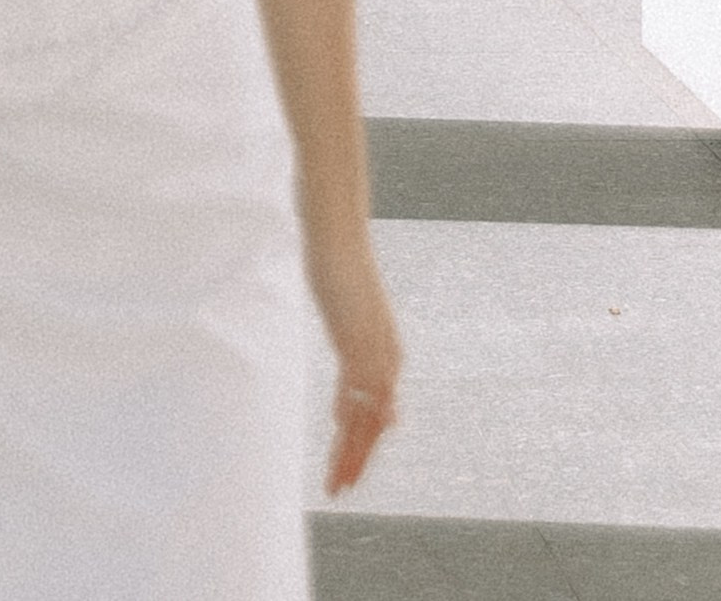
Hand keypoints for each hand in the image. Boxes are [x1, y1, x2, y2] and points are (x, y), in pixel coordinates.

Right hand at [315, 242, 399, 494]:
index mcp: (385, 350)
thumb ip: (353, 342)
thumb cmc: (338, 267)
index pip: (376, 411)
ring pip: (366, 411)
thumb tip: (351, 368)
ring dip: (350, 449)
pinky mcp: (356, 335)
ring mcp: (372, 346)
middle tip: (341, 489)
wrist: (338, 231)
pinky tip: (336, 428)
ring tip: (336, 480)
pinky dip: (348, 410)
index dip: (362, 443)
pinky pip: (354, 383)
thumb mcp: (348, 312)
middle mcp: (385, 352)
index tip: (348, 470)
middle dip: (358, 457)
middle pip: (375, 419)